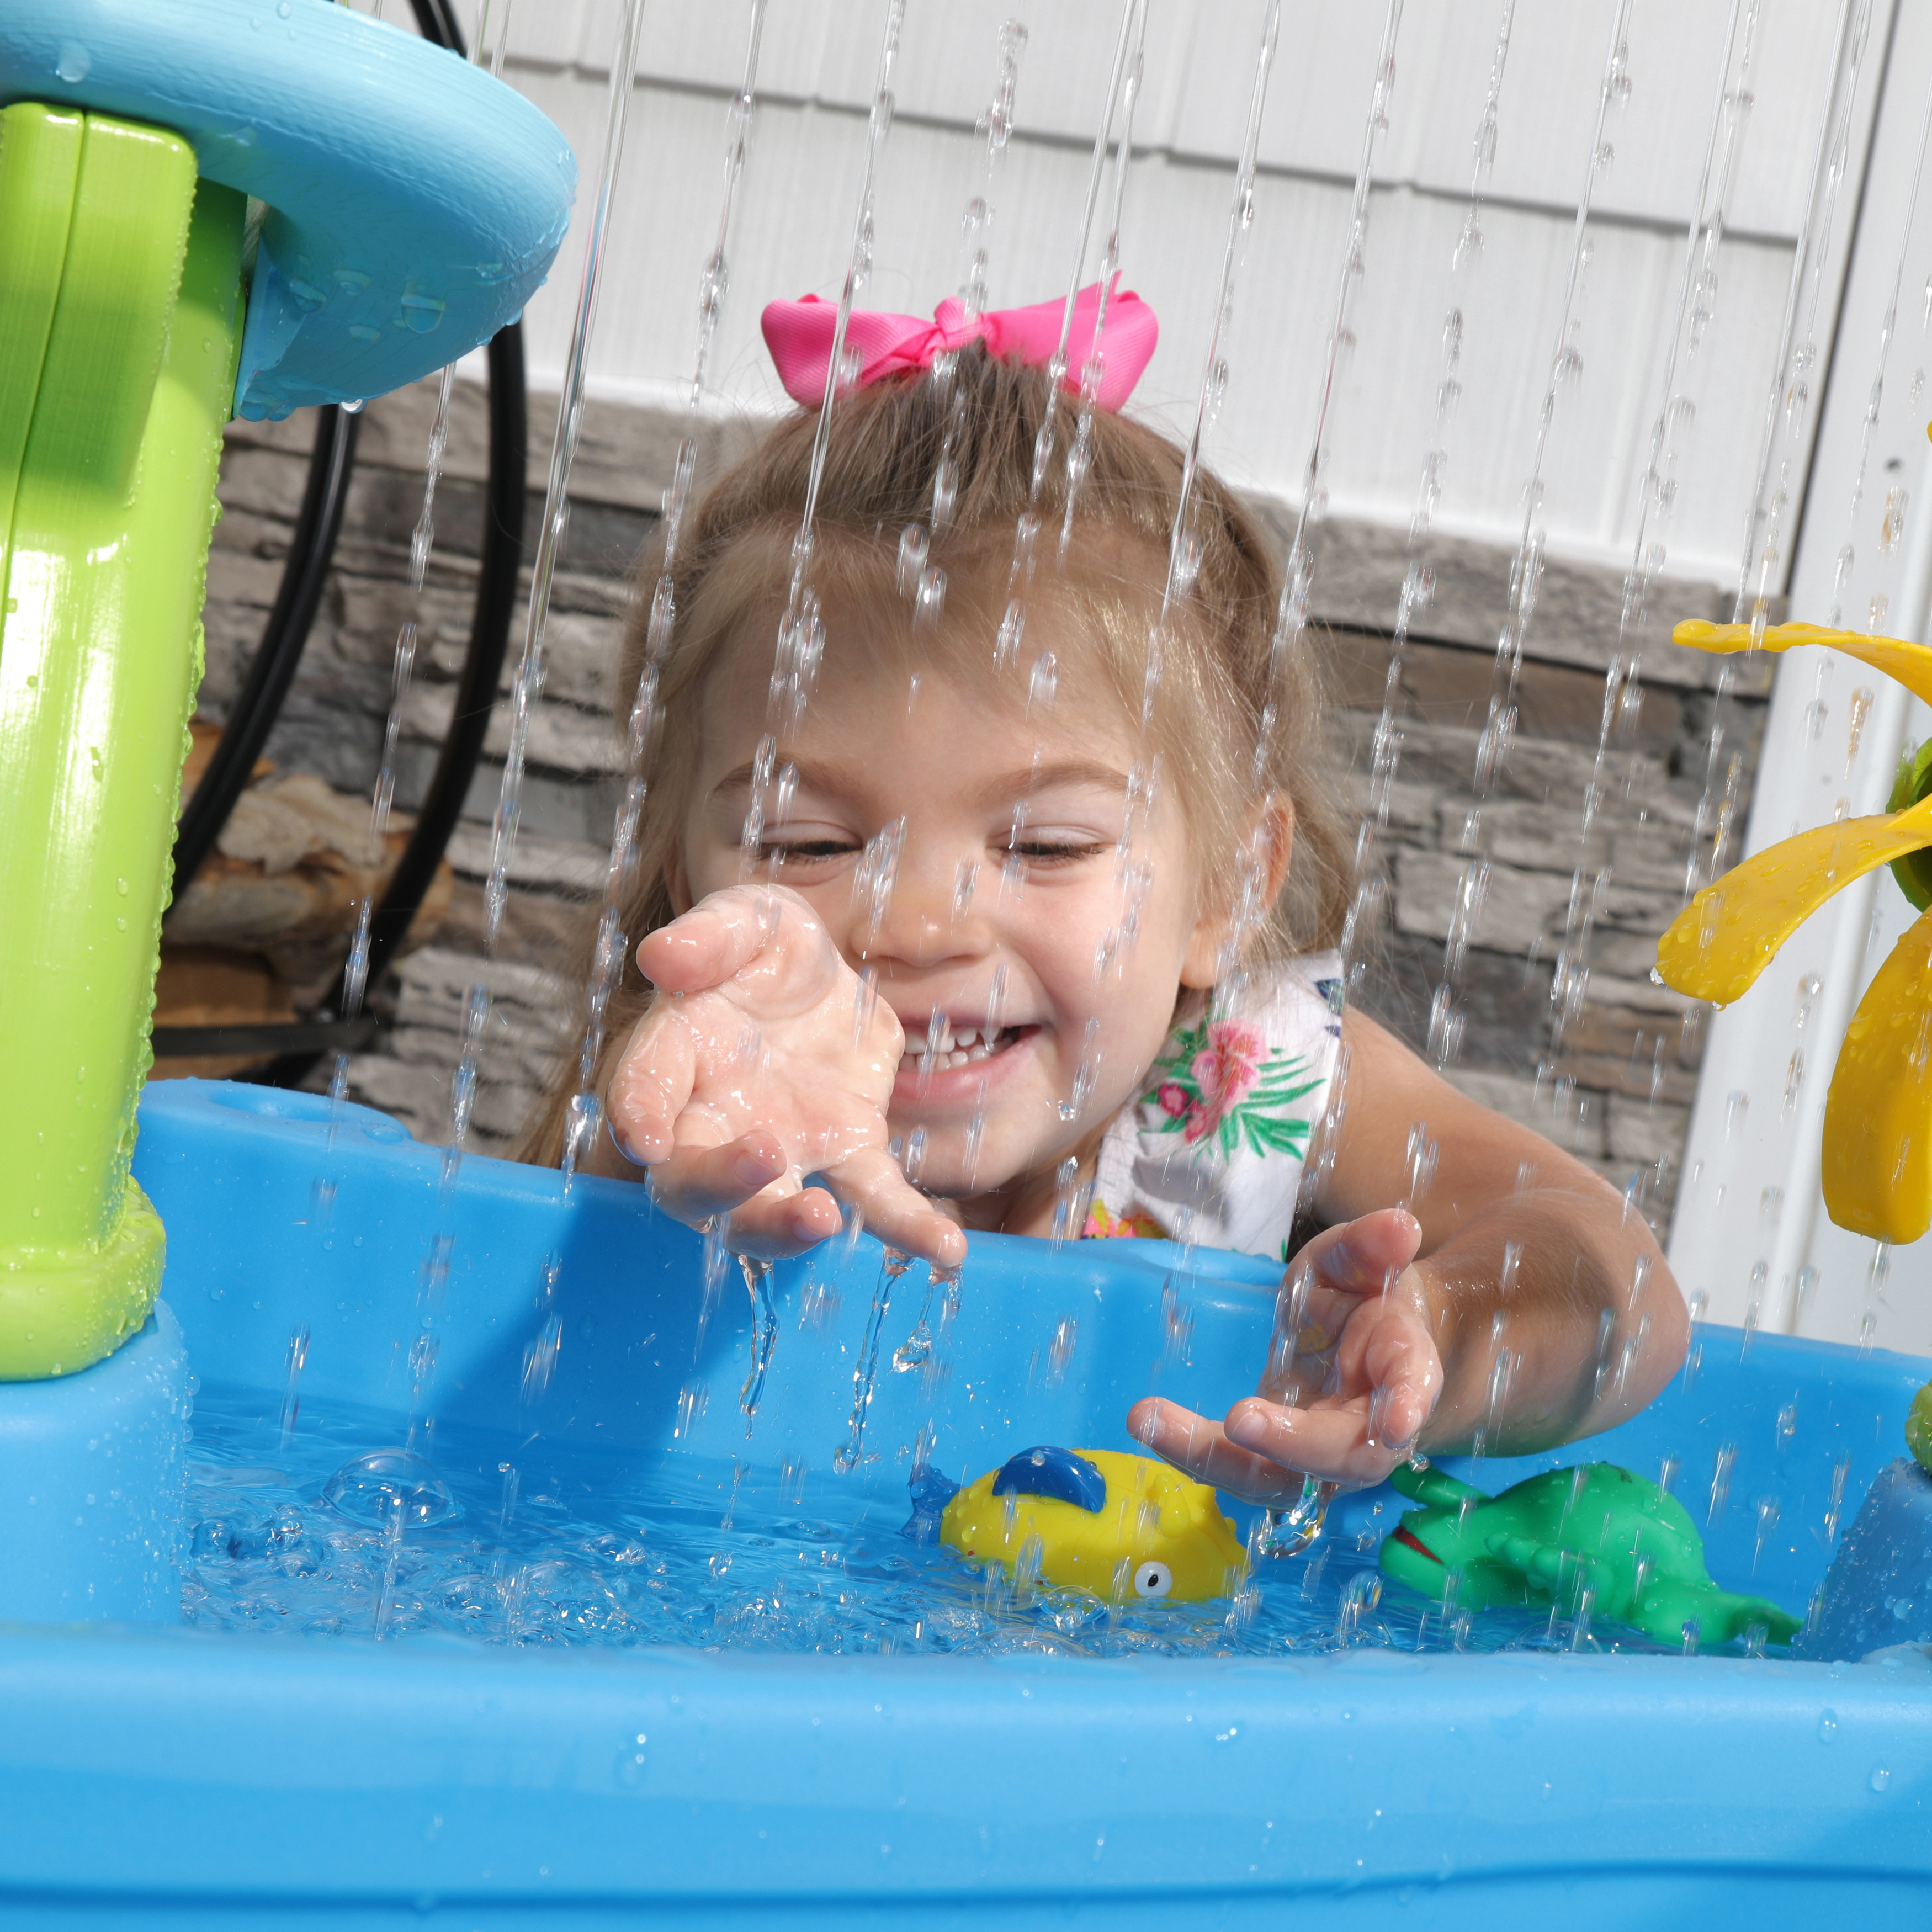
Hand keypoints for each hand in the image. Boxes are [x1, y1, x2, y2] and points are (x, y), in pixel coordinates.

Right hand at [605, 884, 964, 1266]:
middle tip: (763, 1159)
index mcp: (677, 1058)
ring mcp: (785, 1151)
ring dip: (788, 1229)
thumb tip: (662, 957)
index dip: (636, 1115)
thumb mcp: (746, 919)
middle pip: (693, 1184)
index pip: (642, 1094)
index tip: (644, 1138)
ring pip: (769, 1214)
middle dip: (719, 1185)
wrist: (829, 975)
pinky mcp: (848, 1158)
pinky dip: (907, 1227)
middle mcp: (717, 1124)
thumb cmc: (765, 952)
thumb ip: (708, 936)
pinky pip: (875, 1202)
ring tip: (823, 1220)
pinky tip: (946, 1250)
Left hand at [1127, 1208, 1442, 1496]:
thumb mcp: (1357, 1260)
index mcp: (1403, 1369)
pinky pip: (1235, 1466)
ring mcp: (1318, 1457)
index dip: (1407, 1408)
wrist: (1357, 1339)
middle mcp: (1368, 1429)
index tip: (1393, 1424)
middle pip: (1344, 1457)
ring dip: (1213, 1457)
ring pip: (1278, 1478)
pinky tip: (1144, 1421)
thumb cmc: (1361, 1296)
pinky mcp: (1274, 1461)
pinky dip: (1192, 1450)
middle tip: (1238, 1418)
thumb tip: (1400, 1225)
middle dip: (1292, 1444)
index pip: (1414, 1391)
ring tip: (1149, 1420)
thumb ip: (1370, 1246)